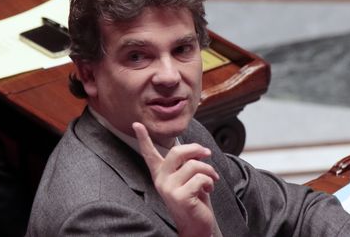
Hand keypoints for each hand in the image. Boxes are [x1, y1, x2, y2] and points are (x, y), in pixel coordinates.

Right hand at [132, 122, 221, 236]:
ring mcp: (168, 189)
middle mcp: (161, 180)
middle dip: (196, 149)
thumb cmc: (195, 199)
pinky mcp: (179, 196)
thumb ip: (187, 163)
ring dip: (209, 170)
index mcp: (161, 174)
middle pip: (178, 152)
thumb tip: (198, 150)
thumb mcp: (188, 178)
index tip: (137, 124)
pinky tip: (208, 190)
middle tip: (208, 154)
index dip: (143, 138)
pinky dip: (210, 182)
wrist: (198, 225)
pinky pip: (200, 178)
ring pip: (193, 165)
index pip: (149, 154)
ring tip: (212, 179)